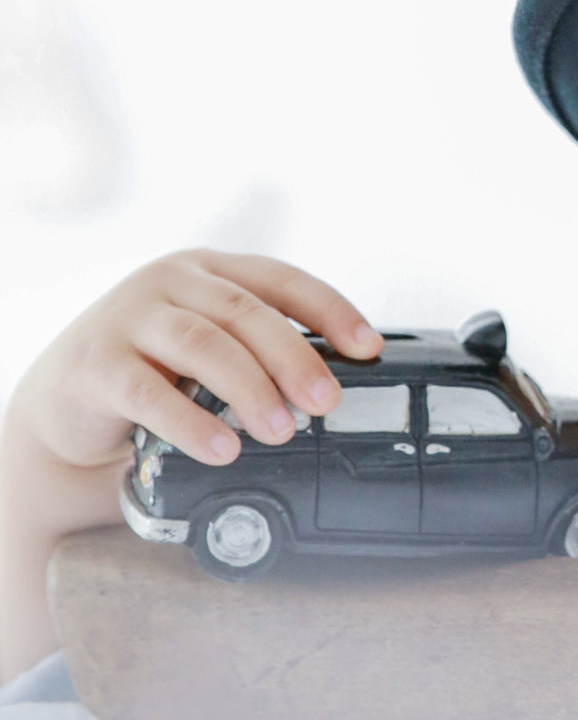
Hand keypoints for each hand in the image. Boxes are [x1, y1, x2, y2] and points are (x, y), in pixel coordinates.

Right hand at [14, 248, 380, 473]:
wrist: (65, 399)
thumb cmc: (155, 369)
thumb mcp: (209, 344)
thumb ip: (257, 349)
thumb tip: (333, 388)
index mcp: (210, 270)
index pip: (281, 279)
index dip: (330, 310)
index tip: (368, 348)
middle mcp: (170, 282)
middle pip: (246, 312)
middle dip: (294, 358)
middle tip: (326, 403)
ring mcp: (130, 317)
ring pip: (204, 344)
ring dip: (251, 389)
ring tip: (282, 431)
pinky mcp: (97, 364)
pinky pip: (149, 392)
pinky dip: (191, 423)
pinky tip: (221, 449)